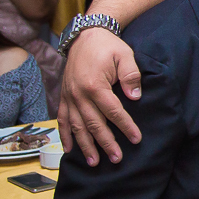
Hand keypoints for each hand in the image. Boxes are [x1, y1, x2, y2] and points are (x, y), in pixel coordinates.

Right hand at [58, 27, 142, 165]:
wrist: (85, 36)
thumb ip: (131, 76)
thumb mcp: (125, 55)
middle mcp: (79, 94)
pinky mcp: (64, 97)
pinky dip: (65, 135)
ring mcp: (69, 97)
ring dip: (86, 145)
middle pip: (94, 124)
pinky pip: (62, 119)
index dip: (126, 126)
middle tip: (117, 158)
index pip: (113, 111)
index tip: (136, 139)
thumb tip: (135, 97)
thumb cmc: (108, 46)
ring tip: (95, 162)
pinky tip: (69, 150)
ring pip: (77, 126)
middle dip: (106, 143)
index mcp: (95, 85)